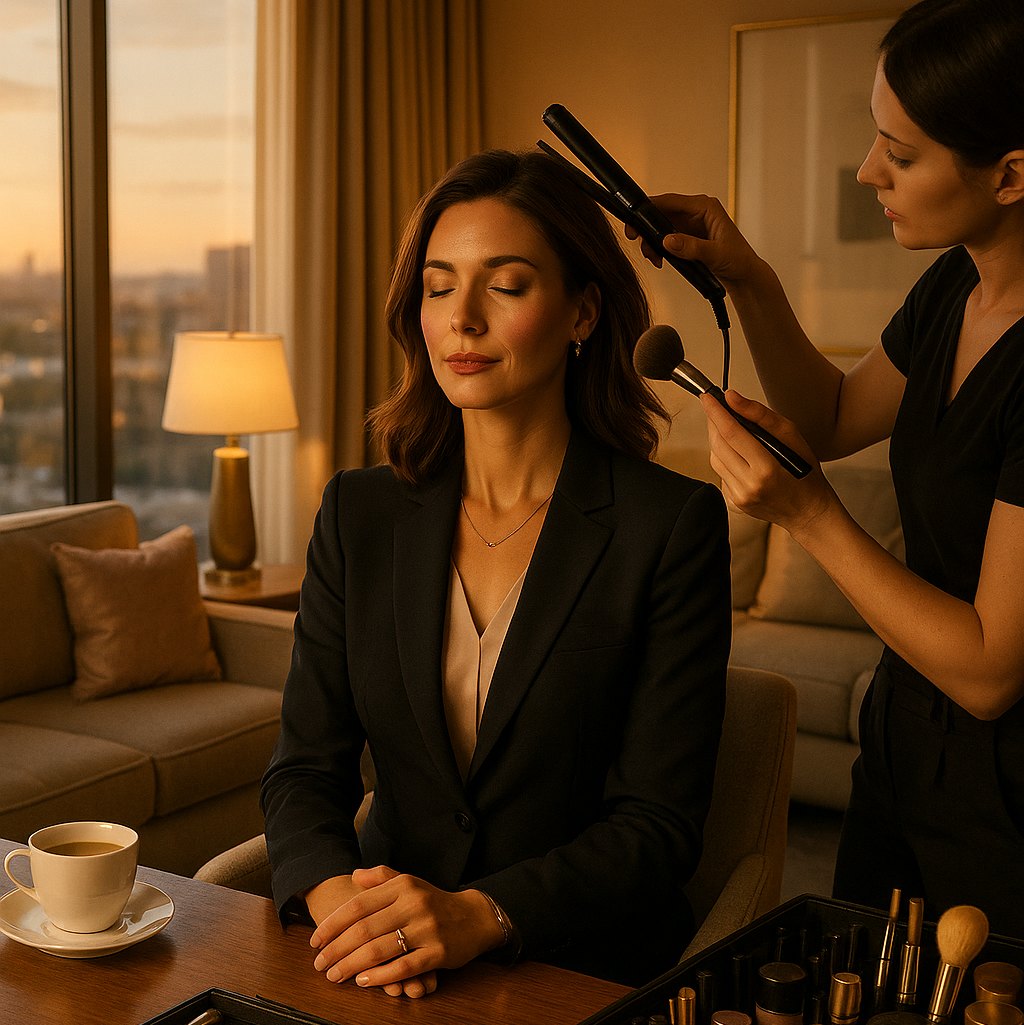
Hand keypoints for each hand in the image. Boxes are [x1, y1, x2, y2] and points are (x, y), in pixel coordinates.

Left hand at [309, 865, 504, 997]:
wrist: (474, 916)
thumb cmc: (434, 901)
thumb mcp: (410, 882)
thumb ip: (381, 878)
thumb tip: (355, 876)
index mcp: (403, 886)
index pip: (359, 904)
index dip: (333, 924)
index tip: (316, 940)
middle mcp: (413, 904)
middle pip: (364, 929)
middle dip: (336, 949)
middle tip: (320, 964)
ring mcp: (427, 929)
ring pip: (380, 950)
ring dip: (351, 965)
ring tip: (335, 975)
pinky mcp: (439, 952)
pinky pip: (404, 967)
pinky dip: (381, 977)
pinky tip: (364, 982)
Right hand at [624, 193, 764, 288]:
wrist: (743, 276)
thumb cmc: (738, 260)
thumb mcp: (715, 254)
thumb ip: (691, 247)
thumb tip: (668, 241)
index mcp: (705, 207)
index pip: (670, 201)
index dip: (649, 209)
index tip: (635, 222)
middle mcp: (695, 212)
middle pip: (661, 213)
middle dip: (647, 229)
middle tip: (640, 244)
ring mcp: (689, 225)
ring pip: (659, 227)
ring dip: (651, 242)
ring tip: (653, 258)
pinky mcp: (686, 238)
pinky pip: (665, 239)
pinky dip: (658, 249)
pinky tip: (660, 260)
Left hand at [702, 389, 832, 534]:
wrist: (807, 510)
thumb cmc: (804, 473)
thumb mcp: (792, 436)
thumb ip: (760, 415)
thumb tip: (732, 398)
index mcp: (766, 470)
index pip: (731, 433)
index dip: (716, 412)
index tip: (707, 397)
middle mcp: (749, 486)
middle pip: (718, 445)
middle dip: (713, 422)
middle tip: (716, 407)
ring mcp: (739, 496)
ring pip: (714, 458)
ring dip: (717, 440)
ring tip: (730, 430)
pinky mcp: (733, 501)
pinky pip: (719, 473)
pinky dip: (724, 459)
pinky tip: (738, 455)